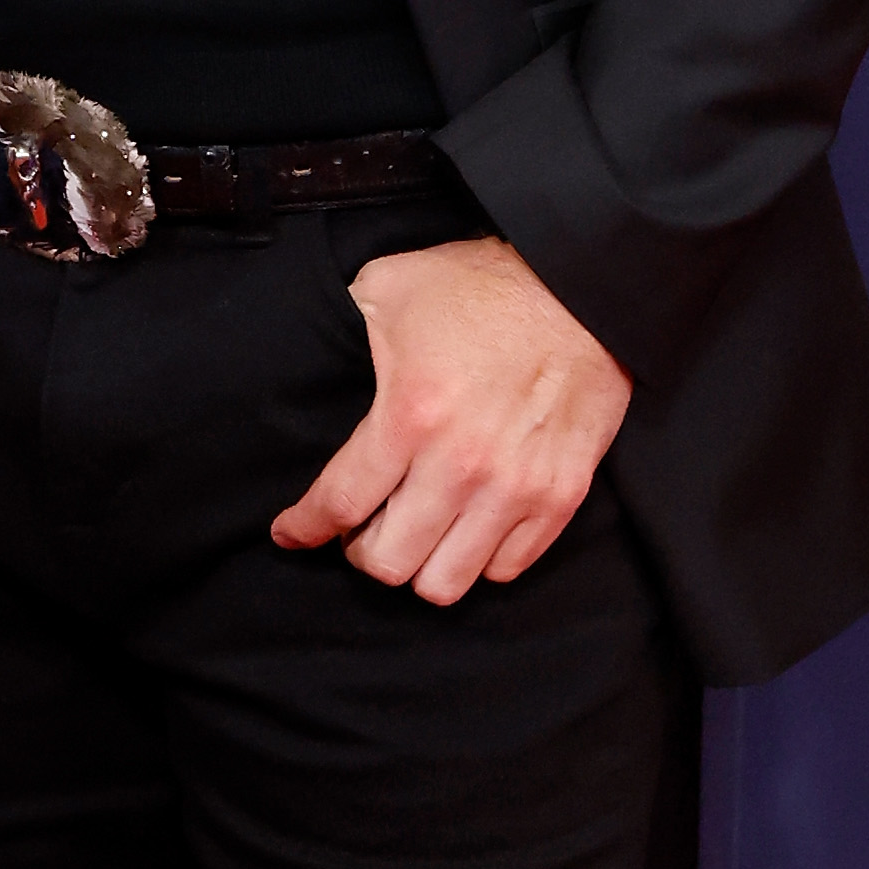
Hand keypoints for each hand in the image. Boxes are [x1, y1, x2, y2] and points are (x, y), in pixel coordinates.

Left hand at [271, 235, 631, 602]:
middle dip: (361, 552)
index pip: (340, 502)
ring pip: (446, 583)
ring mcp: (516, 488)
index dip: (305, 528)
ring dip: (419, 565)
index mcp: (410, 414)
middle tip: (360, 528)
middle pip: (389, 561)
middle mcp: (462, 465)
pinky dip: (477, 559)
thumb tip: (313, 349)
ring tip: (413, 534)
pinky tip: (463, 528)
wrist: (577, 287)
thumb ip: (345, 324)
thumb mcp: (389, 286)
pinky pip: (506, 569)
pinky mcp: (561, 497)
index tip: (291, 534)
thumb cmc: (480, 285)